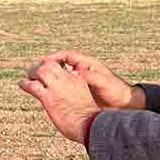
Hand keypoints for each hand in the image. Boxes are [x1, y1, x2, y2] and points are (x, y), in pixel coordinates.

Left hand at [19, 61, 101, 143]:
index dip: (55, 66)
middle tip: (35, 71)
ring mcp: (57, 87)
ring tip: (28, 76)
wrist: (90, 125)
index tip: (50, 70)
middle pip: (50, 64)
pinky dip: (25, 84)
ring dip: (32, 72)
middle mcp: (67, 79)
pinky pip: (33, 86)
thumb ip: (78, 93)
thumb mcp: (86, 99)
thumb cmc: (90, 118)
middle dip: (41, 65)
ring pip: (41, 71)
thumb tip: (73, 97)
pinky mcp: (48, 98)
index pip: (63, 66)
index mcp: (78, 79)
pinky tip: (21, 84)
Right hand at [27, 50, 144, 109]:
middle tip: (35, 71)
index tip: (44, 61)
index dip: (55, 57)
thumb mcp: (103, 82)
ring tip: (36, 82)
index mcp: (87, 65)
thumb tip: (75, 74)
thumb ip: (90, 77)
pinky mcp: (79, 93)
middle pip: (61, 65)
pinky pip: (64, 88)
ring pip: (61, 77)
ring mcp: (79, 82)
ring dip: (49, 78)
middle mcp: (81, 71)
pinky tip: (48, 95)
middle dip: (48, 66)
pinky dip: (56, 89)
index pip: (67, 56)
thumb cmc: (116, 91)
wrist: (125, 104)